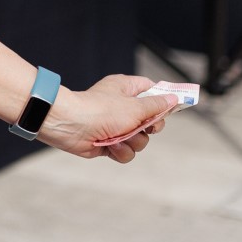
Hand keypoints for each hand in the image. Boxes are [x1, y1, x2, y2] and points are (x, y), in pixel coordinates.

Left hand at [37, 75, 176, 162]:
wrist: (69, 125)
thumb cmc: (100, 110)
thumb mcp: (135, 106)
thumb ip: (156, 105)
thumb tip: (173, 98)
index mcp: (126, 89)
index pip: (151, 90)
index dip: (163, 99)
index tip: (173, 107)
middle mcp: (122, 107)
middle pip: (150, 120)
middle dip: (149, 128)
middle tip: (144, 126)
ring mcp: (115, 126)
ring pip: (140, 139)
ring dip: (134, 141)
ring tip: (120, 136)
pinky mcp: (108, 143)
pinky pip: (126, 151)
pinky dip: (121, 151)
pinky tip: (111, 145)